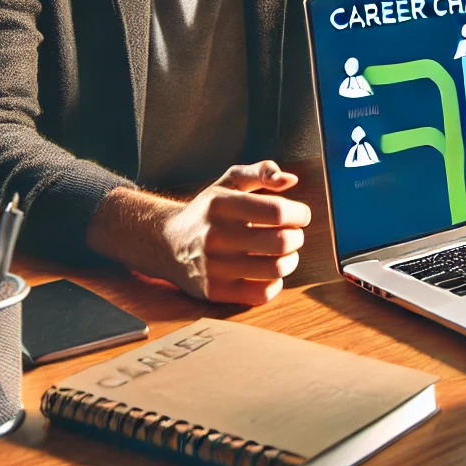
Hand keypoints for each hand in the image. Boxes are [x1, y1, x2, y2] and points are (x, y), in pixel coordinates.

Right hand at [158, 162, 309, 304]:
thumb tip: (290, 179)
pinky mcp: (214, 291)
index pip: (277, 211)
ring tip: (285, 253)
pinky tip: (268, 272)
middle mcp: (215, 236)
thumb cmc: (207, 211)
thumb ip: (261, 171)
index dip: (299, 214)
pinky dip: (274, 283)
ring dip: (291, 261)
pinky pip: (261, 294)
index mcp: (221, 205)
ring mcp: (213, 267)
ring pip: (275, 269)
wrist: (165, 243)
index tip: (300, 215)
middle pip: (281, 242)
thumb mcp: (229, 181)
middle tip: (293, 235)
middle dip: (297, 238)